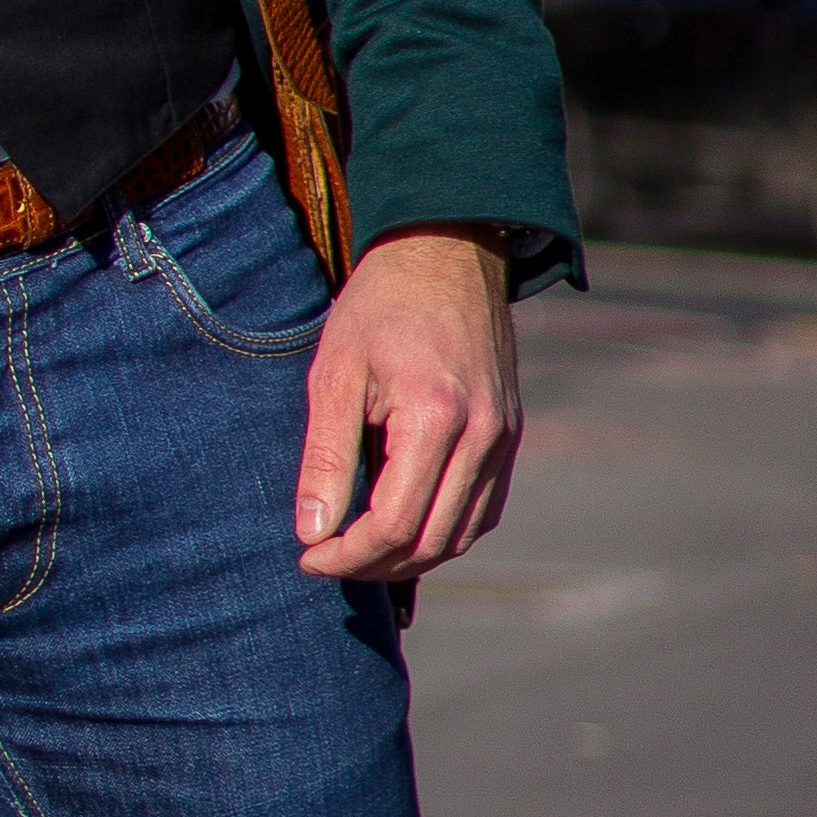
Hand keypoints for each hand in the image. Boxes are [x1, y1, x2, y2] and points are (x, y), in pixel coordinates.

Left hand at [294, 228, 521, 583]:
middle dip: (374, 566)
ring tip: (359, 550)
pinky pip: (483, 509)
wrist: (447, 250)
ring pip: (462, 535)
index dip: (347, 556)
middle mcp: (483, 435)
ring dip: (410, 558)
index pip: (393, 524)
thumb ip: (325, 457)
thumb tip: (312, 533)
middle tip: (326, 558)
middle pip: (431, 542)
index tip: (307, 556)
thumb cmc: (381, 304)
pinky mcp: (509, 435)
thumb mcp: (335, 372)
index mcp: (436, 416)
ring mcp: (504, 438)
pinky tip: (402, 525)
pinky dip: (443, 532)